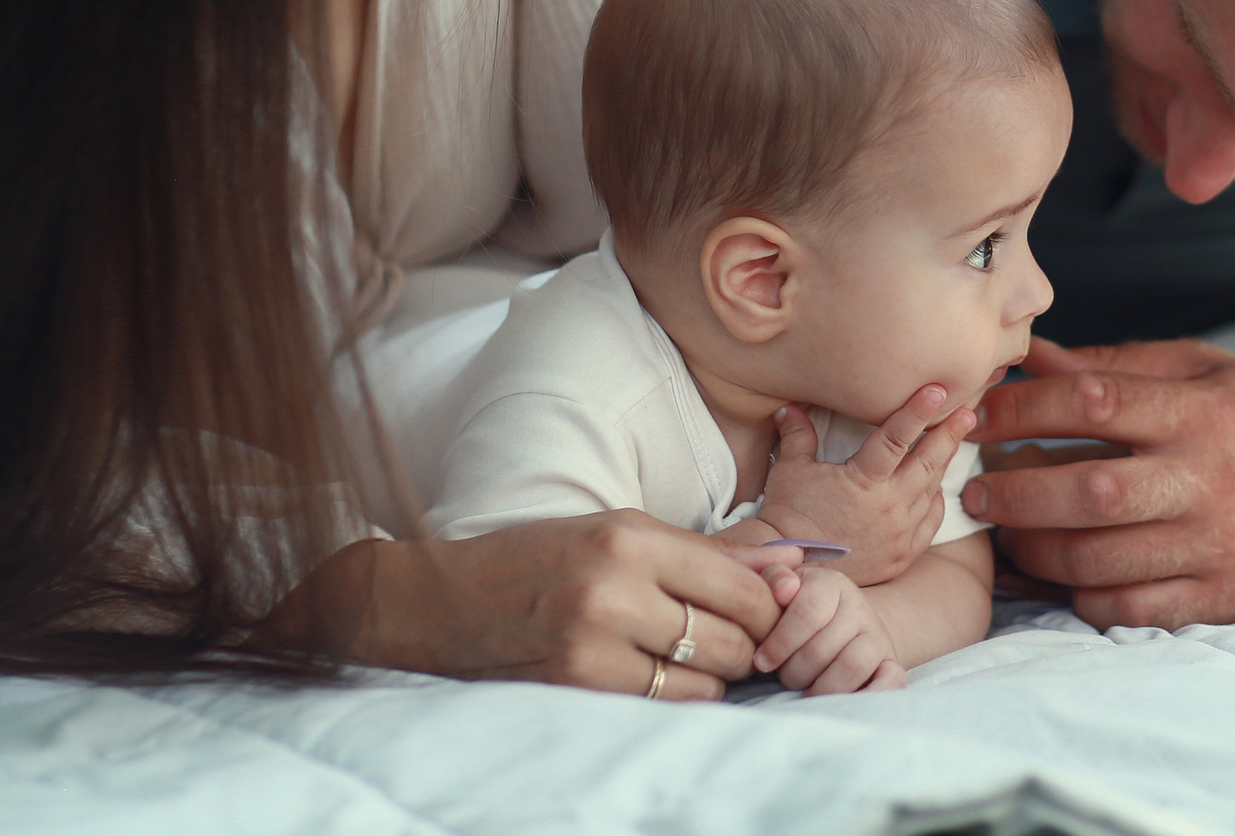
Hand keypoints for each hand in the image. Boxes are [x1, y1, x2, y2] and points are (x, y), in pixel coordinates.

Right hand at [261, 510, 802, 699]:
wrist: (443, 602)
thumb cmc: (538, 557)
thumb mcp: (620, 532)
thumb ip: (708, 552)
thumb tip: (790, 564)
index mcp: (628, 536)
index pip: (737, 582)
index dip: (770, 602)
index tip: (776, 607)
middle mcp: (615, 589)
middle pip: (731, 635)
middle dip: (748, 642)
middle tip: (742, 637)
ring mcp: (594, 644)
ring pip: (705, 678)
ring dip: (715, 673)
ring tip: (695, 653)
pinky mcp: (578, 687)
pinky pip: (664, 702)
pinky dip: (678, 693)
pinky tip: (661, 673)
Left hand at [752, 565, 906, 694]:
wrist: (846, 622)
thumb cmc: (800, 607)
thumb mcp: (785, 586)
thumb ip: (774, 579)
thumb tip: (784, 590)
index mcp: (831, 584)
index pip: (807, 612)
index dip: (780, 642)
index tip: (762, 662)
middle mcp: (860, 607)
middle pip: (823, 648)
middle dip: (794, 672)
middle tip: (783, 677)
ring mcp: (878, 637)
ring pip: (852, 666)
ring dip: (821, 688)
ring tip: (805, 692)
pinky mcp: (892, 664)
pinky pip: (890, 683)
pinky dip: (867, 696)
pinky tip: (839, 702)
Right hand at [755, 385, 973, 585]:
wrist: (792, 569)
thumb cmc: (788, 516)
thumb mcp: (790, 470)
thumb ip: (798, 435)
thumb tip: (788, 408)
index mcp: (864, 480)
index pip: (896, 437)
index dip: (917, 410)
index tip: (937, 390)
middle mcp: (889, 506)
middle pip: (928, 463)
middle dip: (949, 435)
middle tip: (967, 413)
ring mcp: (899, 533)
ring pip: (931, 491)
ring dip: (942, 465)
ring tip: (952, 442)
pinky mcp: (902, 555)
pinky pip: (930, 523)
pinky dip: (935, 502)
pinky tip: (935, 489)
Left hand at [964, 336, 1234, 630]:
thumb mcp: (1210, 371)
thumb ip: (1121, 366)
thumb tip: (1033, 356)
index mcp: (1202, 411)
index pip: (1093, 402)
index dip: (1021, 407)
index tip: (977, 413)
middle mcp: (1208, 480)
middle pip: (1088, 491)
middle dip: (1013, 490)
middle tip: (972, 489)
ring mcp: (1218, 546)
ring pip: (1102, 560)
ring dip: (1037, 550)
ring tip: (1006, 534)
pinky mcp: (1227, 598)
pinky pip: (1135, 611)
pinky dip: (1086, 599)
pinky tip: (1064, 577)